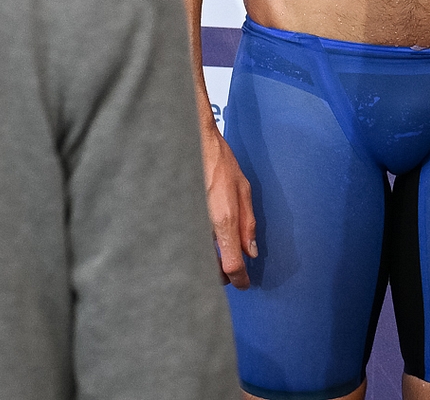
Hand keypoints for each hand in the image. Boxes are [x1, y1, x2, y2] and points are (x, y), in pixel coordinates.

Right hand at [202, 128, 258, 287]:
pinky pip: (188, 244)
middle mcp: (204, 227)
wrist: (193, 144)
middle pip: (211, 268)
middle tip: (233, 273)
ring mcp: (189, 224)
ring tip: (218, 260)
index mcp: (225, 220)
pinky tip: (203, 245)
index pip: (231, 264)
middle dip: (222, 275)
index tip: (244, 284)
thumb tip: (251, 251)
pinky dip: (197, 250)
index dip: (239, 279)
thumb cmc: (220, 163)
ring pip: (198, 258)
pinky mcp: (178, 220)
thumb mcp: (245, 190)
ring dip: (209, 263)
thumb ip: (248, 223)